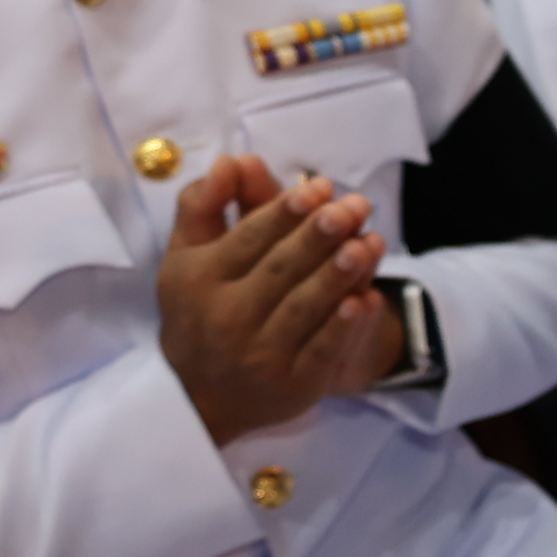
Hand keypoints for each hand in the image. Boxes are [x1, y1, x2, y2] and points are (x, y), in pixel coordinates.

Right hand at [155, 155, 401, 445]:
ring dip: (338, 274)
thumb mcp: (189, 255)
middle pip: (280, 270)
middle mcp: (226, 319)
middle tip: (354, 205)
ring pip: (305, 307)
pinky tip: (365, 299)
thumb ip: (205, 204)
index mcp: (199, 281)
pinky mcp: (292, 385)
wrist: (202, 395)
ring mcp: (260, 356)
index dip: (284, 213)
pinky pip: (322, 351)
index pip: (247, 240)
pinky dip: (343, 326)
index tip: (318, 188)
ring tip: (367, 241)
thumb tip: (233, 161)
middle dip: (319, 235)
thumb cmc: (200, 308)